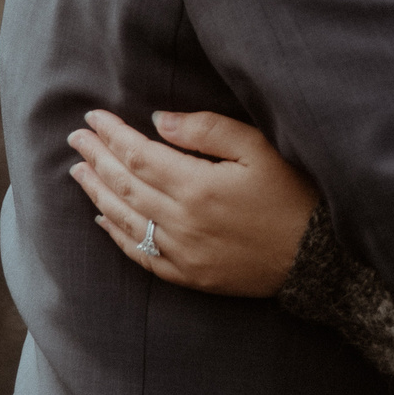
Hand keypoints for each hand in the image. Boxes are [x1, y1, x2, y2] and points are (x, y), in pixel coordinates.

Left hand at [67, 109, 320, 295]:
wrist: (318, 257)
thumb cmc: (294, 193)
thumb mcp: (259, 148)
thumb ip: (207, 130)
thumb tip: (158, 120)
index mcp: (197, 186)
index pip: (138, 154)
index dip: (111, 134)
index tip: (92, 118)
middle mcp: (181, 221)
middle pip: (124, 185)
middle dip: (96, 158)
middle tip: (75, 139)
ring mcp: (182, 253)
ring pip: (124, 220)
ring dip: (97, 194)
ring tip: (78, 172)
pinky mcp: (189, 276)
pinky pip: (140, 255)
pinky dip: (116, 236)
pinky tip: (102, 220)